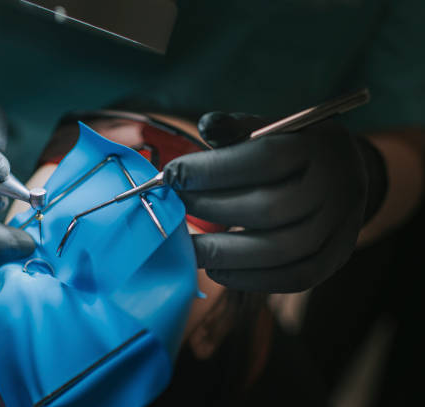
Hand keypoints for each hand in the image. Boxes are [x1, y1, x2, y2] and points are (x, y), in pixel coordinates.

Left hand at [163, 112, 368, 291]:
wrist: (343, 174)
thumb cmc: (290, 149)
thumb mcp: (268, 127)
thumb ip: (236, 127)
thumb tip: (206, 126)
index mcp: (318, 146)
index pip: (265, 158)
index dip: (213, 170)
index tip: (172, 176)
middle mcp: (335, 186)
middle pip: (270, 208)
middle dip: (212, 210)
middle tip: (178, 209)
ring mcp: (340, 226)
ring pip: (280, 249)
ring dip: (225, 253)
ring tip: (190, 247)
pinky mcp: (335, 258)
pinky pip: (293, 278)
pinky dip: (249, 278)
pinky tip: (217, 269)